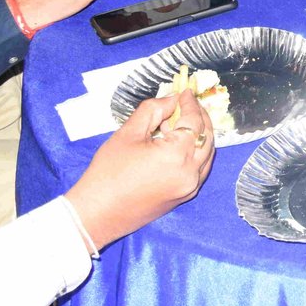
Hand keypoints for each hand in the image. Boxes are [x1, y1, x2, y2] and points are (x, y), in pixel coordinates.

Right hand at [63, 91, 213, 250]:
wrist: (97, 213)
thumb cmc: (107, 173)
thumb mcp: (128, 134)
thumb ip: (153, 110)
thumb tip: (171, 99)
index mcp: (177, 154)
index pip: (193, 121)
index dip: (190, 104)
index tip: (185, 92)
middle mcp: (191, 172)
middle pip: (206, 136)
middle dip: (199, 117)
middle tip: (186, 104)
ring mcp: (190, 186)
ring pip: (207, 153)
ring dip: (200, 134)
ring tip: (181, 123)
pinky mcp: (185, 195)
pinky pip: (201, 168)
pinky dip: (197, 152)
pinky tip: (180, 144)